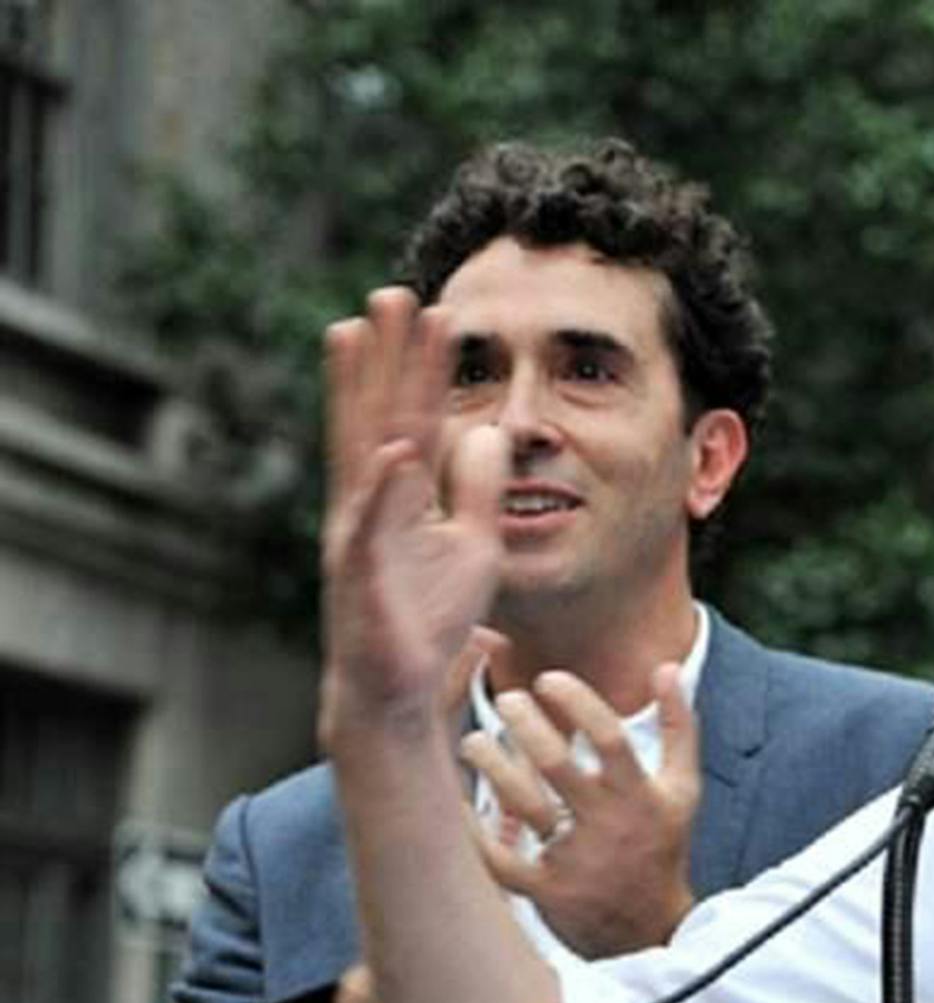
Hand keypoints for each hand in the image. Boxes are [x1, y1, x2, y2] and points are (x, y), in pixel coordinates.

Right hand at [318, 288, 506, 745]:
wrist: (398, 692)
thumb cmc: (428, 620)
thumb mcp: (471, 544)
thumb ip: (476, 489)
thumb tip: (486, 432)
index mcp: (399, 496)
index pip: (413, 417)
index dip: (422, 367)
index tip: (433, 310)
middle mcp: (370, 504)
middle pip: (379, 415)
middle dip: (384, 355)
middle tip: (389, 291)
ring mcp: (360, 534)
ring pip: (363, 450)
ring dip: (365, 393)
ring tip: (361, 333)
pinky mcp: (363, 574)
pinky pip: (373, 524)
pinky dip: (384, 486)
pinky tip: (394, 448)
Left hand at [459, 663, 700, 956]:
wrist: (649, 930)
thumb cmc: (660, 846)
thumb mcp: (682, 789)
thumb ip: (680, 727)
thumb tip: (664, 666)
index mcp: (640, 795)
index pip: (609, 738)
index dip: (577, 702)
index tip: (548, 679)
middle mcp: (606, 824)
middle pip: (557, 765)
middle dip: (525, 725)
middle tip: (503, 700)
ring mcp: (573, 859)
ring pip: (521, 804)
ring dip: (492, 766)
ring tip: (472, 742)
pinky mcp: (544, 891)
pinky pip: (499, 858)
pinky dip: (471, 830)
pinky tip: (450, 799)